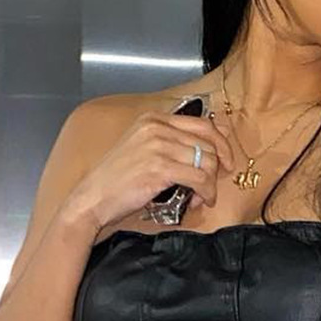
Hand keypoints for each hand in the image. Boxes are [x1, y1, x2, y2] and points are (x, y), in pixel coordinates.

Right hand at [62, 104, 239, 242]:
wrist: (93, 198)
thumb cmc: (117, 181)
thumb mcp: (142, 150)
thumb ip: (168, 144)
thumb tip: (202, 153)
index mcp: (154, 119)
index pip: (203, 123)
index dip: (222, 143)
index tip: (227, 161)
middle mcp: (157, 127)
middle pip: (208, 142)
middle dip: (217, 167)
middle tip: (211, 186)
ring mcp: (158, 146)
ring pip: (207, 161)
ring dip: (210, 184)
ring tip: (201, 197)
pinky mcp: (160, 168)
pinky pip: (199, 178)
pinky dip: (205, 193)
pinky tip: (199, 201)